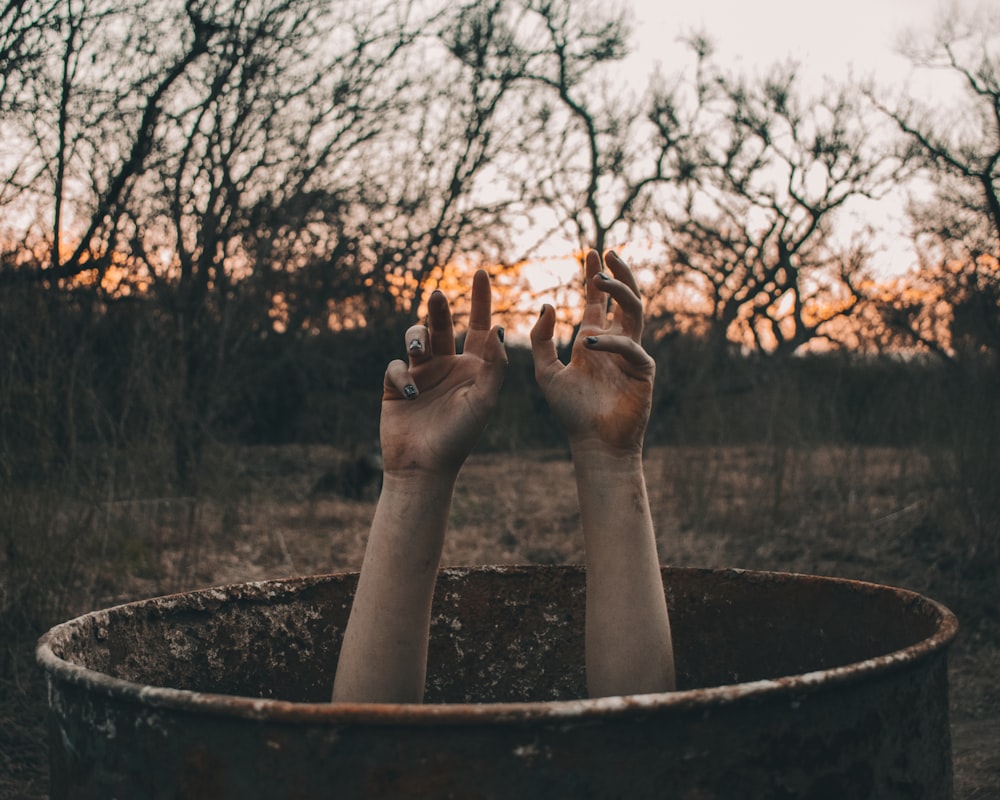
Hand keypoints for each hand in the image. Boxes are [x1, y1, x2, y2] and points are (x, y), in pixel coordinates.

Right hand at [380, 270, 506, 475]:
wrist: (425, 467)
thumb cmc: (460, 437)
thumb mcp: (484, 400)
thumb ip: (494, 365)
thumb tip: (498, 327)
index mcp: (474, 367)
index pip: (478, 326)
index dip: (480, 299)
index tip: (481, 273)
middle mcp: (448, 365)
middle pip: (442, 325)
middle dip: (439, 308)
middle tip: (439, 295)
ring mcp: (422, 374)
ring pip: (415, 338)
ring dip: (416, 337)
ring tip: (419, 349)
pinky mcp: (396, 386)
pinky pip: (395, 367)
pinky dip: (400, 375)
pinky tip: (409, 394)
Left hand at [530, 250, 653, 453]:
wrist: (594, 443)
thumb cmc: (572, 412)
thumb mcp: (547, 373)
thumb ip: (541, 341)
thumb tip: (547, 305)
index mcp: (594, 341)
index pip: (598, 302)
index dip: (595, 277)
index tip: (592, 253)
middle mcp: (615, 343)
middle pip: (623, 299)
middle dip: (617, 274)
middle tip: (606, 254)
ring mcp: (632, 355)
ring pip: (635, 312)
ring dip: (620, 292)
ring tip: (600, 280)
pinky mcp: (643, 371)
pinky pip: (631, 348)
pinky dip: (612, 343)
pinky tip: (591, 344)